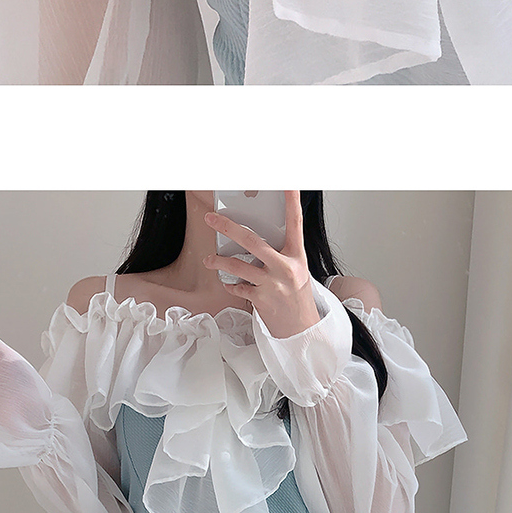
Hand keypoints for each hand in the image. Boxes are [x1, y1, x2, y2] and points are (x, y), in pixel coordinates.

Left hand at [203, 191, 319, 337]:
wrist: (302, 329)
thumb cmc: (296, 296)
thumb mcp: (295, 270)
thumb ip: (279, 254)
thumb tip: (253, 239)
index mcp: (296, 255)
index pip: (295, 223)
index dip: (292, 202)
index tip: (288, 184)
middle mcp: (285, 267)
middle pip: (252, 240)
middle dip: (228, 227)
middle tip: (211, 218)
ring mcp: (272, 284)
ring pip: (237, 265)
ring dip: (218, 261)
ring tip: (209, 260)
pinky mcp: (261, 299)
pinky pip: (237, 287)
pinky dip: (230, 285)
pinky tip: (229, 284)